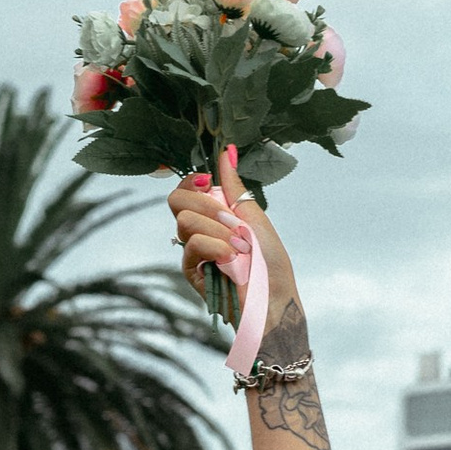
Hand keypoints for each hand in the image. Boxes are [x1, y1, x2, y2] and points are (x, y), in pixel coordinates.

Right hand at [168, 146, 299, 313]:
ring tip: (239, 246)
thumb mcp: (254, 215)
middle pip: (176, 200)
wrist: (274, 297)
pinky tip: (231, 258)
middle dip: (206, 205)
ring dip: (217, 230)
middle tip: (232, 221)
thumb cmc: (270, 262)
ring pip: (185, 221)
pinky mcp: (192, 272)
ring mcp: (194, 252)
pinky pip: (191, 246)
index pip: (185, 189)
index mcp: (212, 215)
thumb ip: (234, 186)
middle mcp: (199, 231)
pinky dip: (215, 247)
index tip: (210, 183)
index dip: (193, 181)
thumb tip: (226, 152)